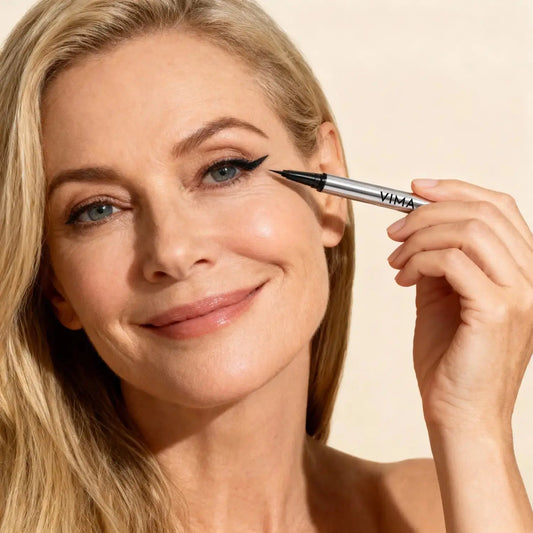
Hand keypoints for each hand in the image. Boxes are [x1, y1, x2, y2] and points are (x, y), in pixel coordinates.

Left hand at [386, 179, 532, 437]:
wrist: (458, 414)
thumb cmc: (450, 359)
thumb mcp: (443, 298)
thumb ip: (439, 261)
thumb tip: (417, 229)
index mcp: (523, 270)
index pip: (499, 207)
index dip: (456, 188)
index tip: (414, 188)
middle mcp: (532, 277)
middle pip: (482, 211)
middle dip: (428, 211)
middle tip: (394, 230)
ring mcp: (520, 294)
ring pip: (467, 230)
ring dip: (419, 237)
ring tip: (395, 259)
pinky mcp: (497, 311)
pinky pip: (452, 260)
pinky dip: (418, 261)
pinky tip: (402, 278)